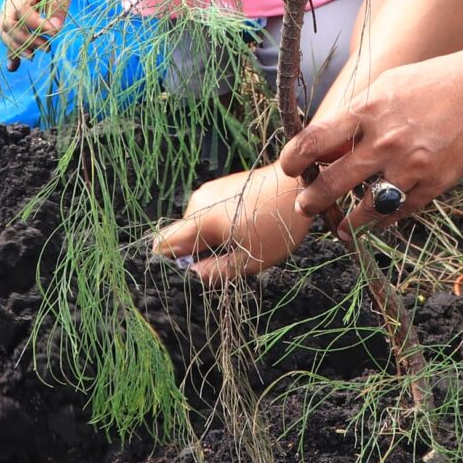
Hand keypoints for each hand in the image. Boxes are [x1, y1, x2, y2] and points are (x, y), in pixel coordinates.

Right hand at [0, 0, 94, 58]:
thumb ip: (60, 3)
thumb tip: (54, 30)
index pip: (19, 9)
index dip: (35, 25)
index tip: (54, 32)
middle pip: (5, 21)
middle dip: (24, 39)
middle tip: (47, 48)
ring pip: (3, 26)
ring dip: (17, 44)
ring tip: (38, 54)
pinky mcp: (17, 4)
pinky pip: (9, 26)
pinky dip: (12, 44)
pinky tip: (14, 65)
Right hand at [150, 165, 316, 284]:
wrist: (299, 185)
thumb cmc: (277, 225)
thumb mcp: (250, 261)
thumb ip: (216, 272)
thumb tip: (193, 276)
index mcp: (200, 220)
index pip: (163, 244)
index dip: (171, 262)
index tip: (192, 272)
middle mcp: (198, 202)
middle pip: (183, 236)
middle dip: (199, 252)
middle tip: (228, 259)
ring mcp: (210, 190)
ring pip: (198, 225)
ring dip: (213, 238)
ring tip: (242, 242)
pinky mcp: (222, 185)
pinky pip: (210, 212)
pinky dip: (220, 225)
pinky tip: (245, 227)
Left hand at [280, 46, 462, 233]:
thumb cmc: (435, 82)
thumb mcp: (389, 86)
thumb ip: (358, 114)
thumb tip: (329, 142)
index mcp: (369, 110)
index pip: (314, 140)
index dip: (293, 159)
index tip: (289, 168)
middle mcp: (385, 140)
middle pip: (332, 182)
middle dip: (312, 201)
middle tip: (304, 206)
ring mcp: (410, 166)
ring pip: (365, 208)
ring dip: (347, 222)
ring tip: (340, 225)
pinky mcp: (434, 184)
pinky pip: (399, 212)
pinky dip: (384, 219)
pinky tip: (377, 219)